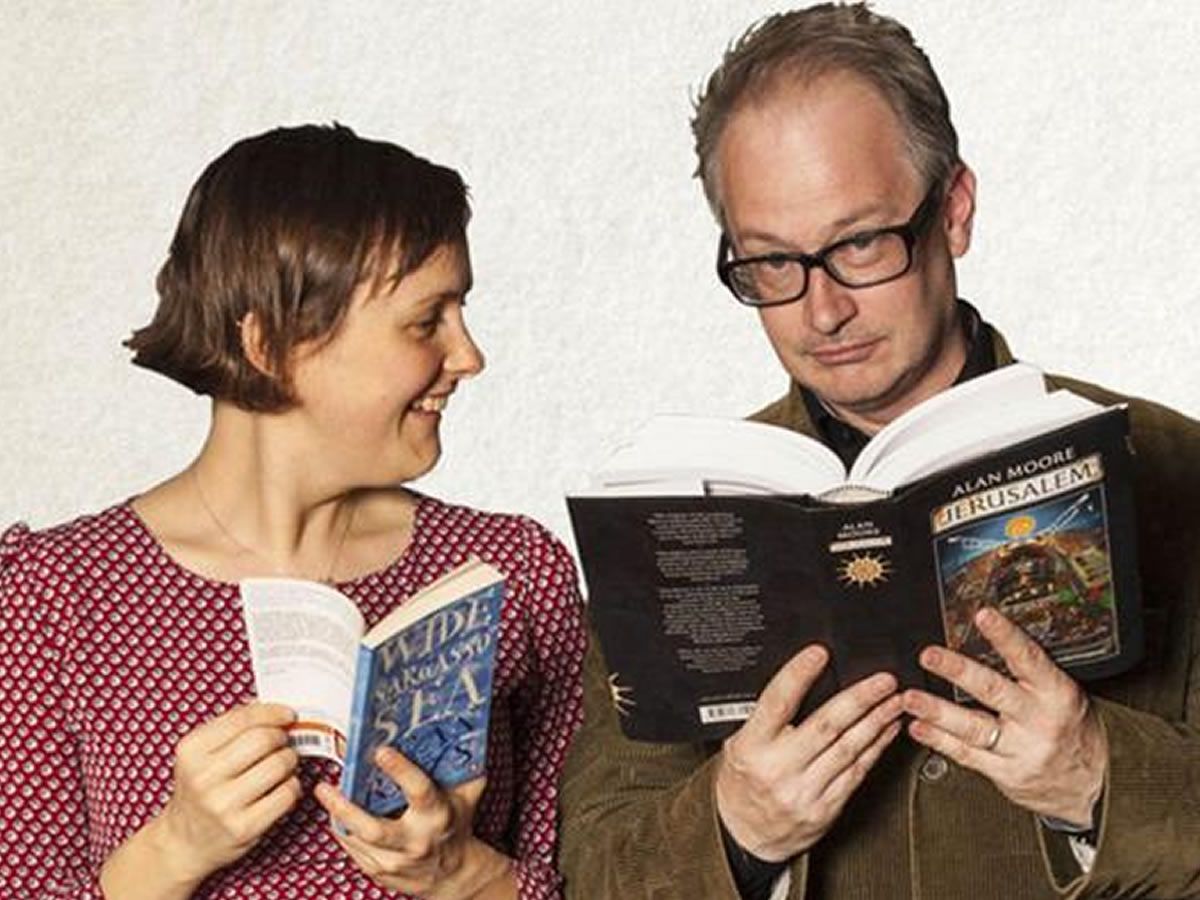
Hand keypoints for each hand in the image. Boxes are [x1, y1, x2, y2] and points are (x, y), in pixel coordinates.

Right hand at [154, 702, 301, 883]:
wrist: (183, 842)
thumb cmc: (199, 790)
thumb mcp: (200, 753)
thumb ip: (232, 725)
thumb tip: (271, 706)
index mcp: (192, 751)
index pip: (244, 718)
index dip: (273, 712)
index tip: (287, 714)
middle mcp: (203, 778)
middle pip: (264, 740)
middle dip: (282, 737)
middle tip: (283, 742)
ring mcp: (223, 805)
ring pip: (279, 765)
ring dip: (290, 761)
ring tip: (282, 765)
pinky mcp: (244, 828)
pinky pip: (287, 794)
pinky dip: (292, 786)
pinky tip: (281, 788)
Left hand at [315, 747, 512, 898]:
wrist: (452, 874)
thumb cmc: (455, 827)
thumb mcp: (466, 797)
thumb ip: (465, 768)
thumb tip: (465, 732)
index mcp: (436, 816)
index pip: (418, 791)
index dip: (400, 770)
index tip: (381, 750)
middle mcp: (415, 842)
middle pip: (373, 829)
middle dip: (345, 808)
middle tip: (326, 787)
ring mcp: (395, 861)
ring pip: (356, 840)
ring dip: (338, 816)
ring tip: (325, 793)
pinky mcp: (379, 872)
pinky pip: (353, 850)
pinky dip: (342, 831)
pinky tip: (336, 813)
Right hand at [715, 645, 903, 861]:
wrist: (743, 834)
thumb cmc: (743, 781)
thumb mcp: (738, 743)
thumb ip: (765, 718)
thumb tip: (800, 679)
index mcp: (751, 747)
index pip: (776, 703)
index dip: (799, 675)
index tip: (819, 654)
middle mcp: (778, 769)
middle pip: (826, 726)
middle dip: (859, 699)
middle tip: (883, 680)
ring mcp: (804, 792)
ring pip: (848, 749)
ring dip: (876, 721)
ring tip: (894, 700)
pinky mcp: (825, 809)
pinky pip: (856, 773)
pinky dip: (875, 748)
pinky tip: (886, 730)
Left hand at [902, 607, 1106, 826]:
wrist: (1094, 787)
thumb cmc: (1074, 730)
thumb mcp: (1065, 694)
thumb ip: (1032, 672)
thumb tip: (997, 634)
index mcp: (1057, 694)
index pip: (1029, 658)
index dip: (1005, 636)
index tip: (983, 615)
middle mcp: (1038, 721)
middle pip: (993, 691)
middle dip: (958, 671)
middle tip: (930, 655)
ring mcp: (1021, 750)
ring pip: (973, 727)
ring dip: (937, 710)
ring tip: (911, 697)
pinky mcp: (1006, 773)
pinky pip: (967, 755)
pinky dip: (939, 740)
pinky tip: (919, 727)